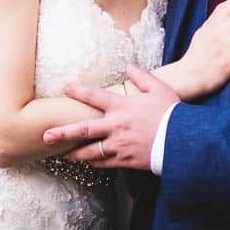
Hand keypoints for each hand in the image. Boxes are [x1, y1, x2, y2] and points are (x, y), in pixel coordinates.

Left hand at [40, 65, 179, 169]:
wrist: (183, 142)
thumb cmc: (172, 114)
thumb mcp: (159, 89)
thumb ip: (142, 77)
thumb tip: (129, 66)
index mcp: (121, 107)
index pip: (94, 96)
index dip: (78, 91)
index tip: (66, 88)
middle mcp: (116, 126)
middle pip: (83, 129)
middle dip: (63, 133)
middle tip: (46, 135)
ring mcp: (119, 145)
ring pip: (91, 151)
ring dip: (76, 153)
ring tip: (63, 154)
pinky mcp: (126, 160)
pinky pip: (106, 163)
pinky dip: (96, 163)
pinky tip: (89, 163)